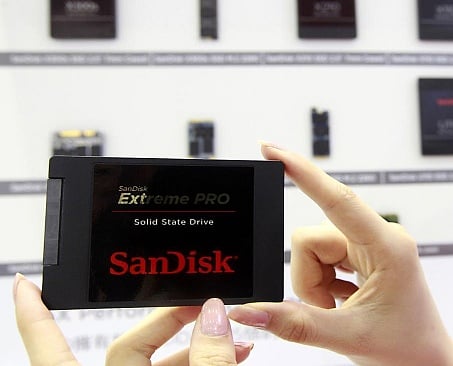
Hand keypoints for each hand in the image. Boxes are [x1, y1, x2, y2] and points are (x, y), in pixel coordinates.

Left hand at [13, 274, 252, 364]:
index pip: (51, 349)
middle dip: (171, 318)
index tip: (27, 283)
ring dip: (200, 343)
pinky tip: (235, 353)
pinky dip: (205, 361)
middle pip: (129, 344)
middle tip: (208, 301)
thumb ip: (205, 364)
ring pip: (158, 362)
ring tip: (236, 336)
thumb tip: (215, 318)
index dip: (35, 317)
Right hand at [228, 143, 452, 365]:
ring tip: (339, 309)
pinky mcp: (363, 253)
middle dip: (309, 279)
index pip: (338, 200)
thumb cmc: (405, 347)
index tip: (274, 150)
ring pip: (312, 251)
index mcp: (387, 246)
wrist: (427, 360)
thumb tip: (249, 311)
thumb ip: (294, 323)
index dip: (303, 172)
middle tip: (330, 309)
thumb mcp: (346, 336)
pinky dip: (321, 284)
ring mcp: (370, 244)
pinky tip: (343, 301)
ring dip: (315, 285)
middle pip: (312, 240)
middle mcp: (379, 236)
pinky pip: (321, 259)